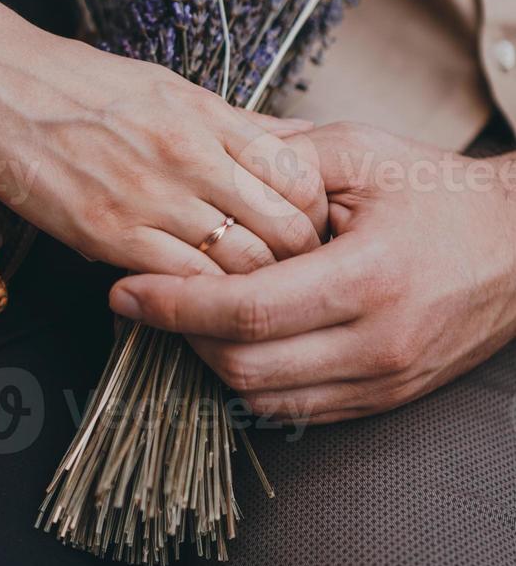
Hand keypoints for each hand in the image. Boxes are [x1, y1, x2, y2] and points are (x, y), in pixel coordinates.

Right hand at [0, 0, 326, 275]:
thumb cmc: (84, 83)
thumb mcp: (171, 88)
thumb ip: (236, 122)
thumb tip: (298, 140)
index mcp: (210, 117)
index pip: (300, 177)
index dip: (316, 212)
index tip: (312, 230)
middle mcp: (191, 156)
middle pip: (283, 227)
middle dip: (300, 259)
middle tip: (298, 275)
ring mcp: (150, 197)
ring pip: (241, 263)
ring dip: (257, 287)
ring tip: (257, 296)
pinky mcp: (108, 233)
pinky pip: (183, 281)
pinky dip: (204, 300)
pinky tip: (205, 304)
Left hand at [109, 122, 515, 421]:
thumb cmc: (441, 194)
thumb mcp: (363, 152)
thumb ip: (282, 157)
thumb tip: (206, 160)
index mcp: (369, 277)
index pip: (248, 311)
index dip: (175, 305)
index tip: (124, 293)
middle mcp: (376, 344)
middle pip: (246, 367)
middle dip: (181, 337)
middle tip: (149, 301)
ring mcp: (383, 381)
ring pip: (265, 401)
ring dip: (212, 364)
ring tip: (189, 319)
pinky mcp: (386, 398)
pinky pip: (298, 413)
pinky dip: (253, 385)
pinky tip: (236, 345)